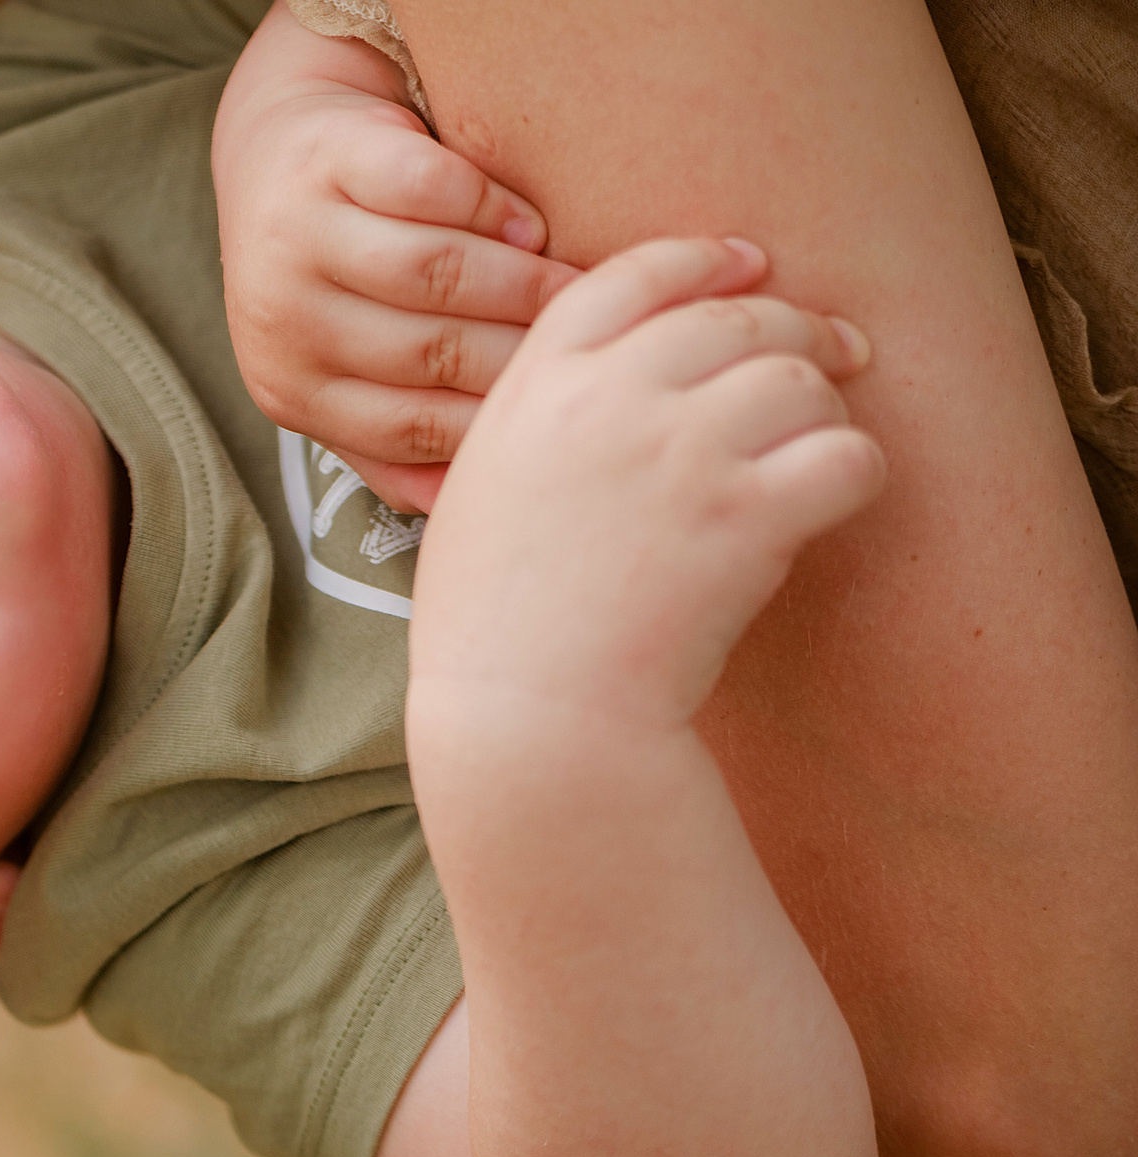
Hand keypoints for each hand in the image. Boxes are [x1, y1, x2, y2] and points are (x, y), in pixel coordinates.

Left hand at [213, 30, 580, 513]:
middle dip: (526, 351)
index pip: (411, 426)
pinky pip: (433, 192)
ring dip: (524, 284)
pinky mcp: (327, 159)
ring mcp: (295, 236)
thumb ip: (394, 440)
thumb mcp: (341, 367)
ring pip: (437, 272)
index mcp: (289, 389)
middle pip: (432, 349)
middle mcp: (280, 319)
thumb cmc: (332, 277)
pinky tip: (531, 228)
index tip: (568, 415)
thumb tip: (467, 509)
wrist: (276, 149)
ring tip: (580, 292)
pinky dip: (495, 211)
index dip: (500, 421)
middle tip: (600, 350)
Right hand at [412, 238, 885, 733]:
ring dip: (825, 402)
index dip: (703, 261)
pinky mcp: (745, 516)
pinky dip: (855, 471)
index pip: (633, 277)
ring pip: (799, 377)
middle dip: (796, 327)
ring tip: (821, 440)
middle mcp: (609, 401)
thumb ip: (537, 424)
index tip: (749, 264)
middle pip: (735, 318)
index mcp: (536, 387)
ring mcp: (679, 453)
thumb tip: (599, 390)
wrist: (526, 716)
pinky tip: (837, 497)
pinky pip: (843, 456)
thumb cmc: (492, 628)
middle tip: (836, 349)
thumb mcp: (479, 494)